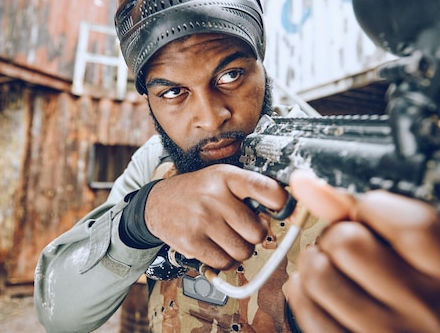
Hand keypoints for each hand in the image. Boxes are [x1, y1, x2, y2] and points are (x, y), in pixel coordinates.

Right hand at [144, 164, 287, 269]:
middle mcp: (215, 197)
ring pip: (243, 251)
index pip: (265, 189)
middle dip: (255, 235)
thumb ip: (249, 190)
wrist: (157, 203)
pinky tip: (218, 248)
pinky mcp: (191, 242)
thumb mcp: (221, 177)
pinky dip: (226, 261)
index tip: (282, 209)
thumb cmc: (198, 191)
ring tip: (230, 239)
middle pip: (257, 231)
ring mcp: (202, 220)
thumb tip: (280, 213)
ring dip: (241, 250)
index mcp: (227, 177)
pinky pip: (224, 262)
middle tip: (245, 229)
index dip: (281, 202)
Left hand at [286, 171, 439, 332]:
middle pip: (349, 242)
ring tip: (331, 267)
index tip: (367, 213)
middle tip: (346, 248)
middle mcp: (425, 310)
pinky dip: (303, 289)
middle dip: (336, 235)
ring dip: (314, 261)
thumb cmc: (402, 288)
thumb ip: (359, 210)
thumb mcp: (402, 247)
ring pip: (318, 271)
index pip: (411, 223)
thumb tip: (307, 183)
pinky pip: (303, 301)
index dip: (373, 207)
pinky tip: (322, 291)